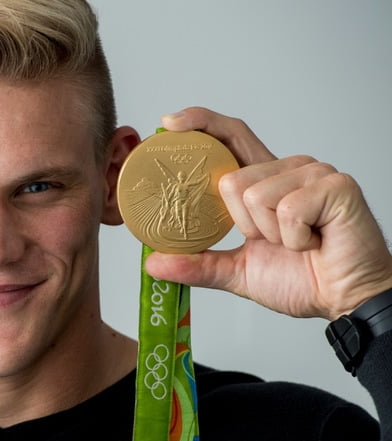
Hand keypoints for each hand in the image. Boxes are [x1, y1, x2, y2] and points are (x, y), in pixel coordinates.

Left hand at [143, 107, 391, 319]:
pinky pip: (288, 209)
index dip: (199, 123)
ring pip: (256, 196)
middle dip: (241, 224)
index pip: (228, 136)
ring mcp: (313, 173)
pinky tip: (314, 242)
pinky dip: (295, 238)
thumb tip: (153, 263)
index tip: (169, 123)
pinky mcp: (335, 186)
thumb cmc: (301, 279)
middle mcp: (287, 167)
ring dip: (270, 234)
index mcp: (263, 180)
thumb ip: (197, 264)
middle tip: (271, 241)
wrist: (344, 300)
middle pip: (230, 180)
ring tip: (297, 242)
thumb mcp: (237, 271)